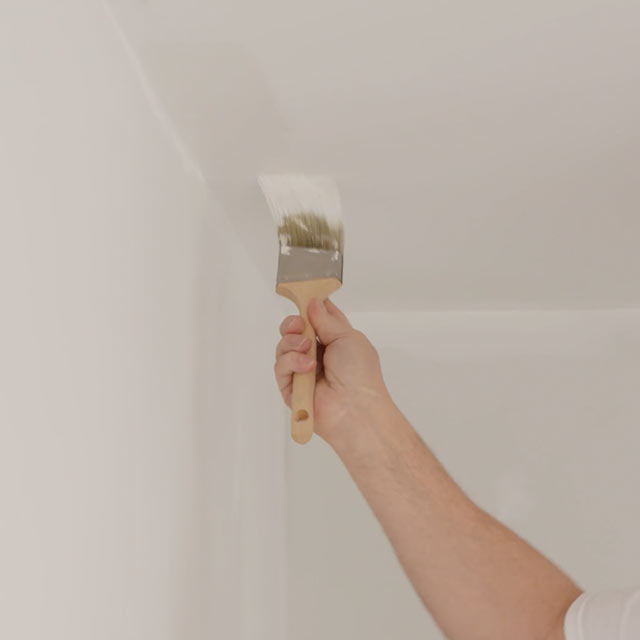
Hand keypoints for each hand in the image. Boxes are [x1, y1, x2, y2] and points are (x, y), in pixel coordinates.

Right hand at [274, 298, 391, 444]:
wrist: (355, 408)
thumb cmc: (360, 373)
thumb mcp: (347, 337)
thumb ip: (326, 319)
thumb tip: (312, 303)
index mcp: (334, 340)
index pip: (316, 318)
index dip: (309, 306)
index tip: (302, 296)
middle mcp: (317, 354)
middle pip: (293, 330)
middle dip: (292, 324)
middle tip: (299, 325)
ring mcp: (302, 371)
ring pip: (283, 346)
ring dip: (293, 344)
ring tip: (307, 350)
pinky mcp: (291, 388)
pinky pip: (280, 367)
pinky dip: (292, 363)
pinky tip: (307, 367)